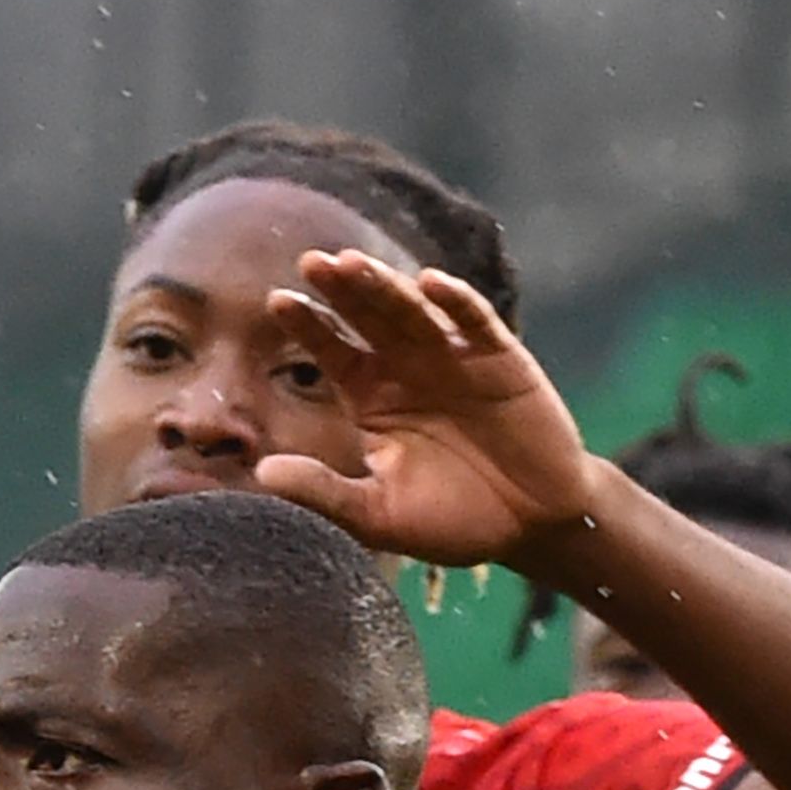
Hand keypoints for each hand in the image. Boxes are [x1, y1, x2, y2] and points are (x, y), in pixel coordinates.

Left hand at [251, 250, 599, 571]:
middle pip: (368, 317)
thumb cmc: (451, 522)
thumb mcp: (377, 515)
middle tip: (311, 262)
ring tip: (354, 263)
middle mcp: (407, 368)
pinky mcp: (501, 359)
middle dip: (341, 290)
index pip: (332, 350)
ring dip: (387, 286)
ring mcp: (454, 358)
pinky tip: (429, 284)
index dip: (308, 325)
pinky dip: (455, 303)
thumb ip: (323, 492)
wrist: (529, 527)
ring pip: (414, 311)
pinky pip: (475, 323)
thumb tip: (262, 471)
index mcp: (372, 397)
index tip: (277, 302)